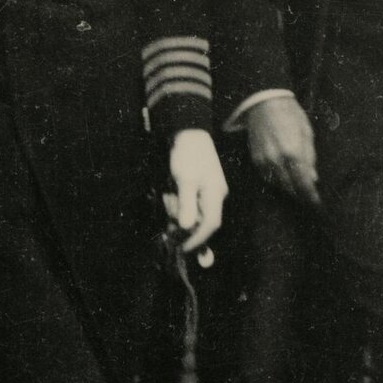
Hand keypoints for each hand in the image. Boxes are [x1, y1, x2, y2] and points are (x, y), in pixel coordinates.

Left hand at [167, 129, 227, 252]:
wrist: (188, 133)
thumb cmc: (187, 154)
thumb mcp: (184, 179)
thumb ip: (186, 204)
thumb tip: (187, 228)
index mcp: (215, 195)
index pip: (210, 225)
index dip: (197, 239)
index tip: (181, 249)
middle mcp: (214, 197)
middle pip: (201, 222)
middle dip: (183, 224)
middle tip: (167, 218)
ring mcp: (207, 193)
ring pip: (193, 215)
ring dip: (177, 212)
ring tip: (167, 197)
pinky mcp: (198, 190)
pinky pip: (190, 206)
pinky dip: (178, 206)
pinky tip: (170, 195)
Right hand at [245, 95, 319, 205]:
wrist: (264, 102)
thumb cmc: (290, 114)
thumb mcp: (306, 132)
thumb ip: (310, 157)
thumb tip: (313, 178)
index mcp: (293, 152)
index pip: (303, 183)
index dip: (311, 196)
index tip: (317, 204)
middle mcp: (277, 160)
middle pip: (290, 188)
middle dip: (301, 195)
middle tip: (309, 200)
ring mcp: (264, 161)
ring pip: (278, 185)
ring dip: (289, 190)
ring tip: (298, 192)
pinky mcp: (255, 159)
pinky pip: (267, 178)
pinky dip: (277, 182)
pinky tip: (284, 180)